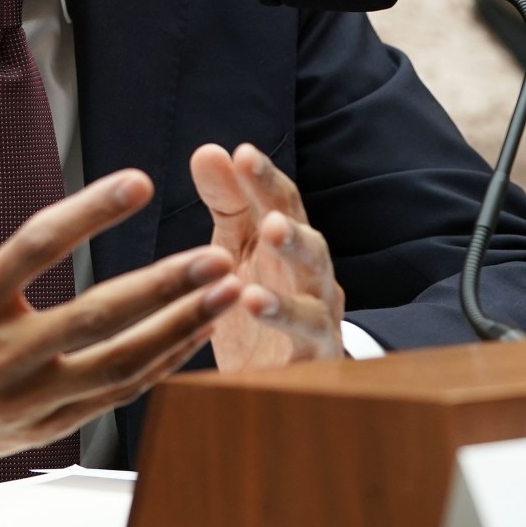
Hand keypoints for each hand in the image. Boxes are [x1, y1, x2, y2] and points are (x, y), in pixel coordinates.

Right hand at [0, 148, 241, 475]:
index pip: (38, 247)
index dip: (91, 212)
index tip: (139, 184)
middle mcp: (2, 353)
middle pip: (97, 316)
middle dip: (165, 286)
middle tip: (216, 256)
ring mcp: (26, 397)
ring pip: (117, 365)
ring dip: (178, 330)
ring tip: (225, 296)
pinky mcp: (42, 427)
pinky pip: (112, 399)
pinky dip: (158, 370)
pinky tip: (192, 339)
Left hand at [190, 143, 345, 369]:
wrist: (273, 376)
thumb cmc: (254, 300)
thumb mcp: (235, 247)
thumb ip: (226, 202)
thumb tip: (208, 151)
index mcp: (290, 247)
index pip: (284, 206)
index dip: (266, 181)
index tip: (242, 155)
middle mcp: (312, 279)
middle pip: (311, 250)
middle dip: (292, 235)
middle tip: (270, 221)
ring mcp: (317, 321)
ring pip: (314, 303)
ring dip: (288, 300)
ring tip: (258, 285)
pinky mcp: (311, 362)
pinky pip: (303, 344)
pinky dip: (283, 327)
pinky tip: (254, 308)